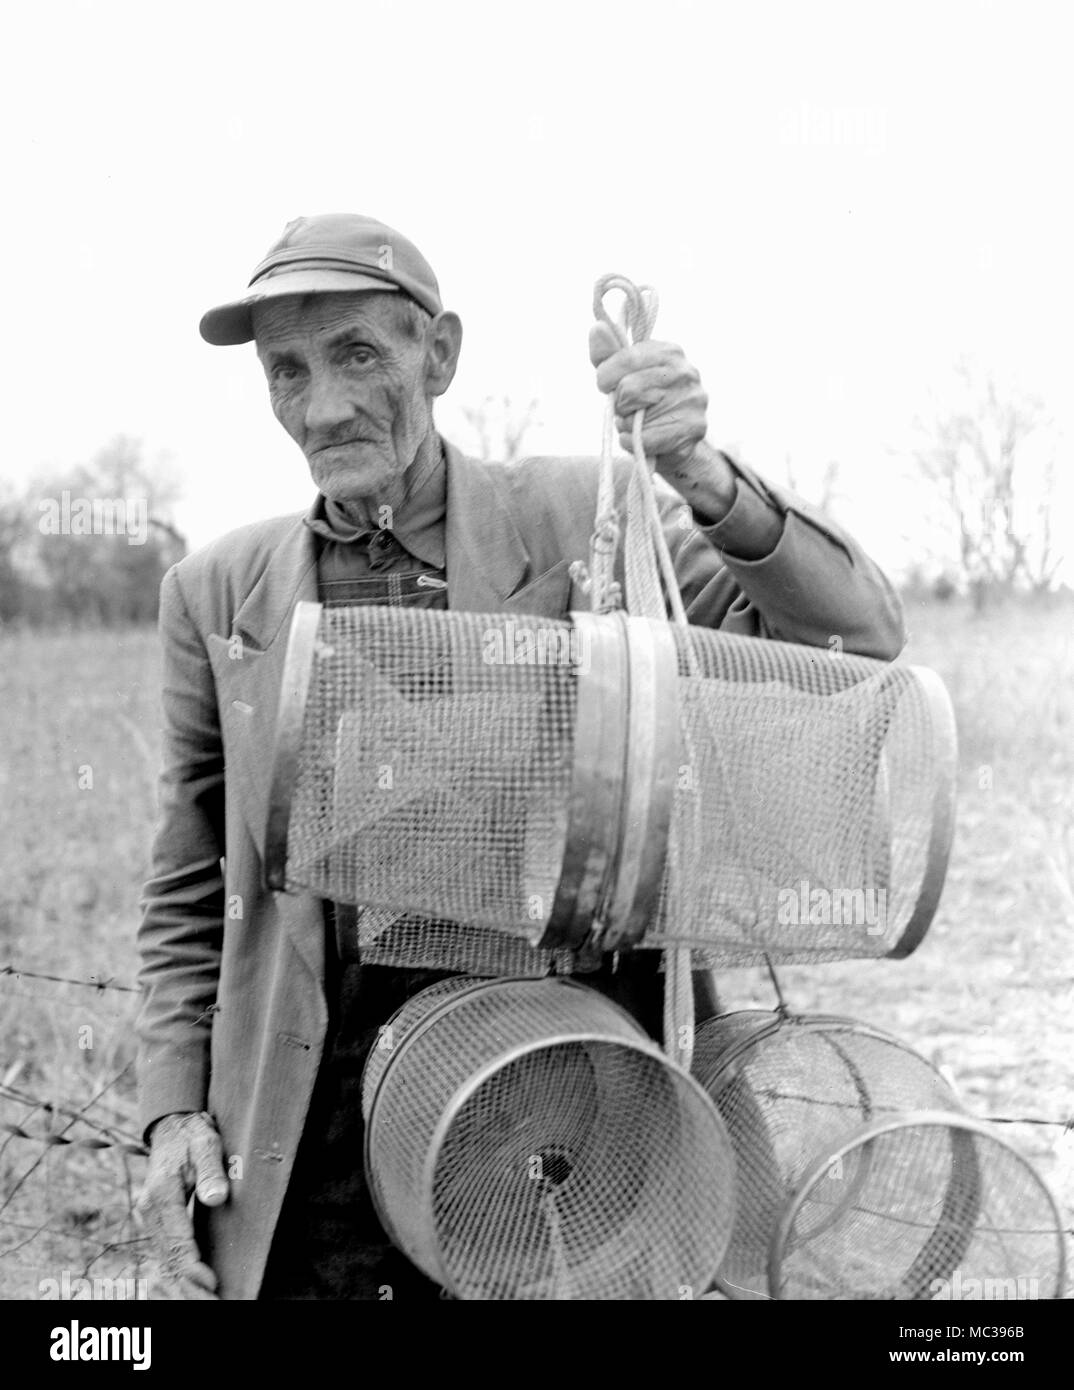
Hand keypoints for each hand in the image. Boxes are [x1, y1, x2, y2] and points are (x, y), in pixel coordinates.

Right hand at [136, 1110, 227, 1299]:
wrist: (172, 1126)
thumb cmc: (192, 1135)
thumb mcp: (206, 1145)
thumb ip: (212, 1171)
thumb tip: (216, 1198)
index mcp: (161, 1194)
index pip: (177, 1240)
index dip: (193, 1265)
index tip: (210, 1283)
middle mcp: (149, 1210)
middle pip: (167, 1257)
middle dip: (188, 1282)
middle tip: (211, 1298)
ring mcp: (149, 1216)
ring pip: (163, 1258)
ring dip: (181, 1281)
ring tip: (204, 1297)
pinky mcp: (155, 1220)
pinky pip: (164, 1251)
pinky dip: (176, 1270)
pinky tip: (190, 1285)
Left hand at [589, 324, 709, 474]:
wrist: (673, 444)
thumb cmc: (644, 404)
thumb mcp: (623, 375)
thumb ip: (608, 354)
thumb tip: (597, 328)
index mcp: (670, 352)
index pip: (626, 358)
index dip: (606, 376)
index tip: (607, 385)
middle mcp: (686, 372)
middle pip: (627, 388)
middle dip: (618, 403)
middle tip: (627, 408)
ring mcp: (692, 401)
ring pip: (634, 416)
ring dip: (624, 424)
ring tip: (636, 423)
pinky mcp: (693, 429)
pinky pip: (643, 439)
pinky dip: (631, 442)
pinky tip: (640, 439)